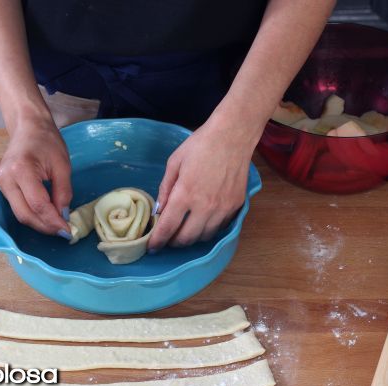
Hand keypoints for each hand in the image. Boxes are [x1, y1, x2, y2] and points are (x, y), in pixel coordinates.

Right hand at [0, 116, 72, 237]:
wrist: (28, 127)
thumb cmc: (47, 141)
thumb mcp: (62, 166)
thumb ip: (63, 193)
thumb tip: (63, 217)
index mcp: (21, 169)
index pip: (37, 204)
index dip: (53, 221)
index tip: (68, 230)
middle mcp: (6, 178)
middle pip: (25, 214)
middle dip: (45, 227)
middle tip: (64, 231)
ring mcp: (1, 183)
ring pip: (20, 214)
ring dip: (39, 224)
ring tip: (57, 226)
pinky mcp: (2, 186)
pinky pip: (17, 207)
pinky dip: (32, 215)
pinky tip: (46, 217)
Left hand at [148, 116, 261, 250]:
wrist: (233, 135)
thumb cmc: (201, 145)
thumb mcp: (174, 163)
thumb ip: (165, 189)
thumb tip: (159, 211)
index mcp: (185, 194)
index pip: (167, 228)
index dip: (157, 241)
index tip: (152, 247)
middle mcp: (205, 206)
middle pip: (186, 239)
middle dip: (173, 242)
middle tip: (167, 238)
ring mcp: (222, 208)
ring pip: (203, 237)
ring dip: (191, 238)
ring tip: (183, 230)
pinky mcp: (236, 206)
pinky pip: (219, 228)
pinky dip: (207, 229)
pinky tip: (201, 221)